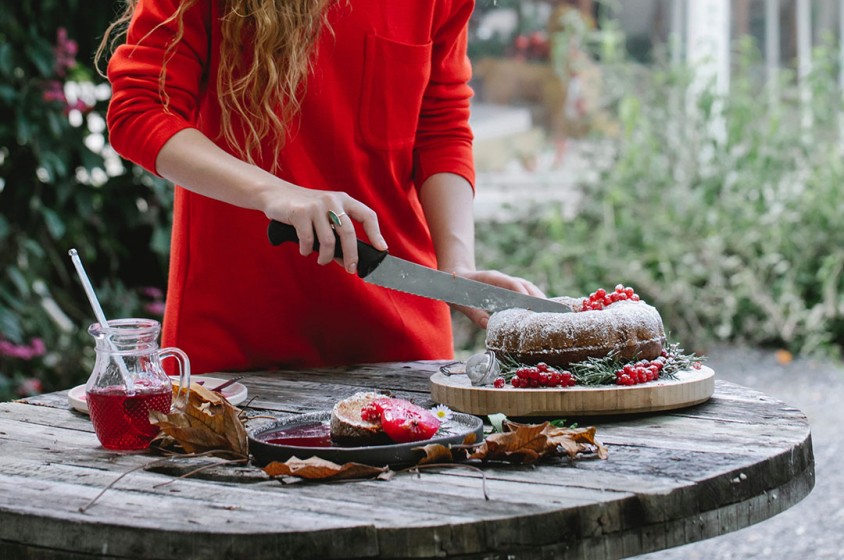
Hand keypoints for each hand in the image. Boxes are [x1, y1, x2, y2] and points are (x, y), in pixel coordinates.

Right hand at [261, 184, 387, 273]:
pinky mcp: (300, 212)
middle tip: (350, 269)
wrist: (275, 195)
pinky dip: (307, 250)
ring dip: (326, 257)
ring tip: (322, 260)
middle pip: (348, 232)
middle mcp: (333, 200)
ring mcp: (316, 205)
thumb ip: (336, 234)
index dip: (376, 233)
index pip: (367, 215)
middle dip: (351, 255)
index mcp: (344, 200)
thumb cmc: (304, 209)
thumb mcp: (325, 216)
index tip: (381, 249)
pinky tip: (305, 250)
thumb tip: (347, 260)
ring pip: (328, 241)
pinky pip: (308, 240)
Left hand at [448, 268, 546, 328]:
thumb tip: (489, 326)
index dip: (523, 292)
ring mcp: (506, 282)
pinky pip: (524, 291)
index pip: (511, 283)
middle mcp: (501, 278)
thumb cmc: (458, 291)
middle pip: (524, 285)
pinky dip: (534, 299)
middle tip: (548, 311)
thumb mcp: (462, 303)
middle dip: (537, 296)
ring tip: (549, 312)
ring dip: (538, 297)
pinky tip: (540, 310)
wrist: (454, 277)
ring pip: (527, 287)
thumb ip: (476, 314)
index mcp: (490, 279)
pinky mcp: (508, 287)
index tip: (533, 303)